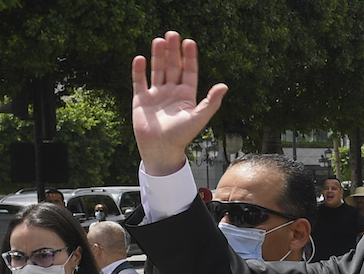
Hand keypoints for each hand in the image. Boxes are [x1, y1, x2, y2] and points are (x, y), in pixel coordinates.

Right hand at [132, 31, 227, 175]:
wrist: (161, 150)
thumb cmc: (181, 136)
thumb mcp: (198, 118)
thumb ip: (211, 102)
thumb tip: (224, 86)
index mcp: (186, 95)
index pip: (189, 71)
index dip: (189, 57)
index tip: (189, 42)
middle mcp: (171, 92)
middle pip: (173, 66)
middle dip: (173, 51)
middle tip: (172, 34)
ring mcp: (156, 95)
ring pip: (157, 70)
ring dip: (158, 56)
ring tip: (159, 40)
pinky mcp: (141, 99)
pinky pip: (139, 81)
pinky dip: (139, 70)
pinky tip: (140, 58)